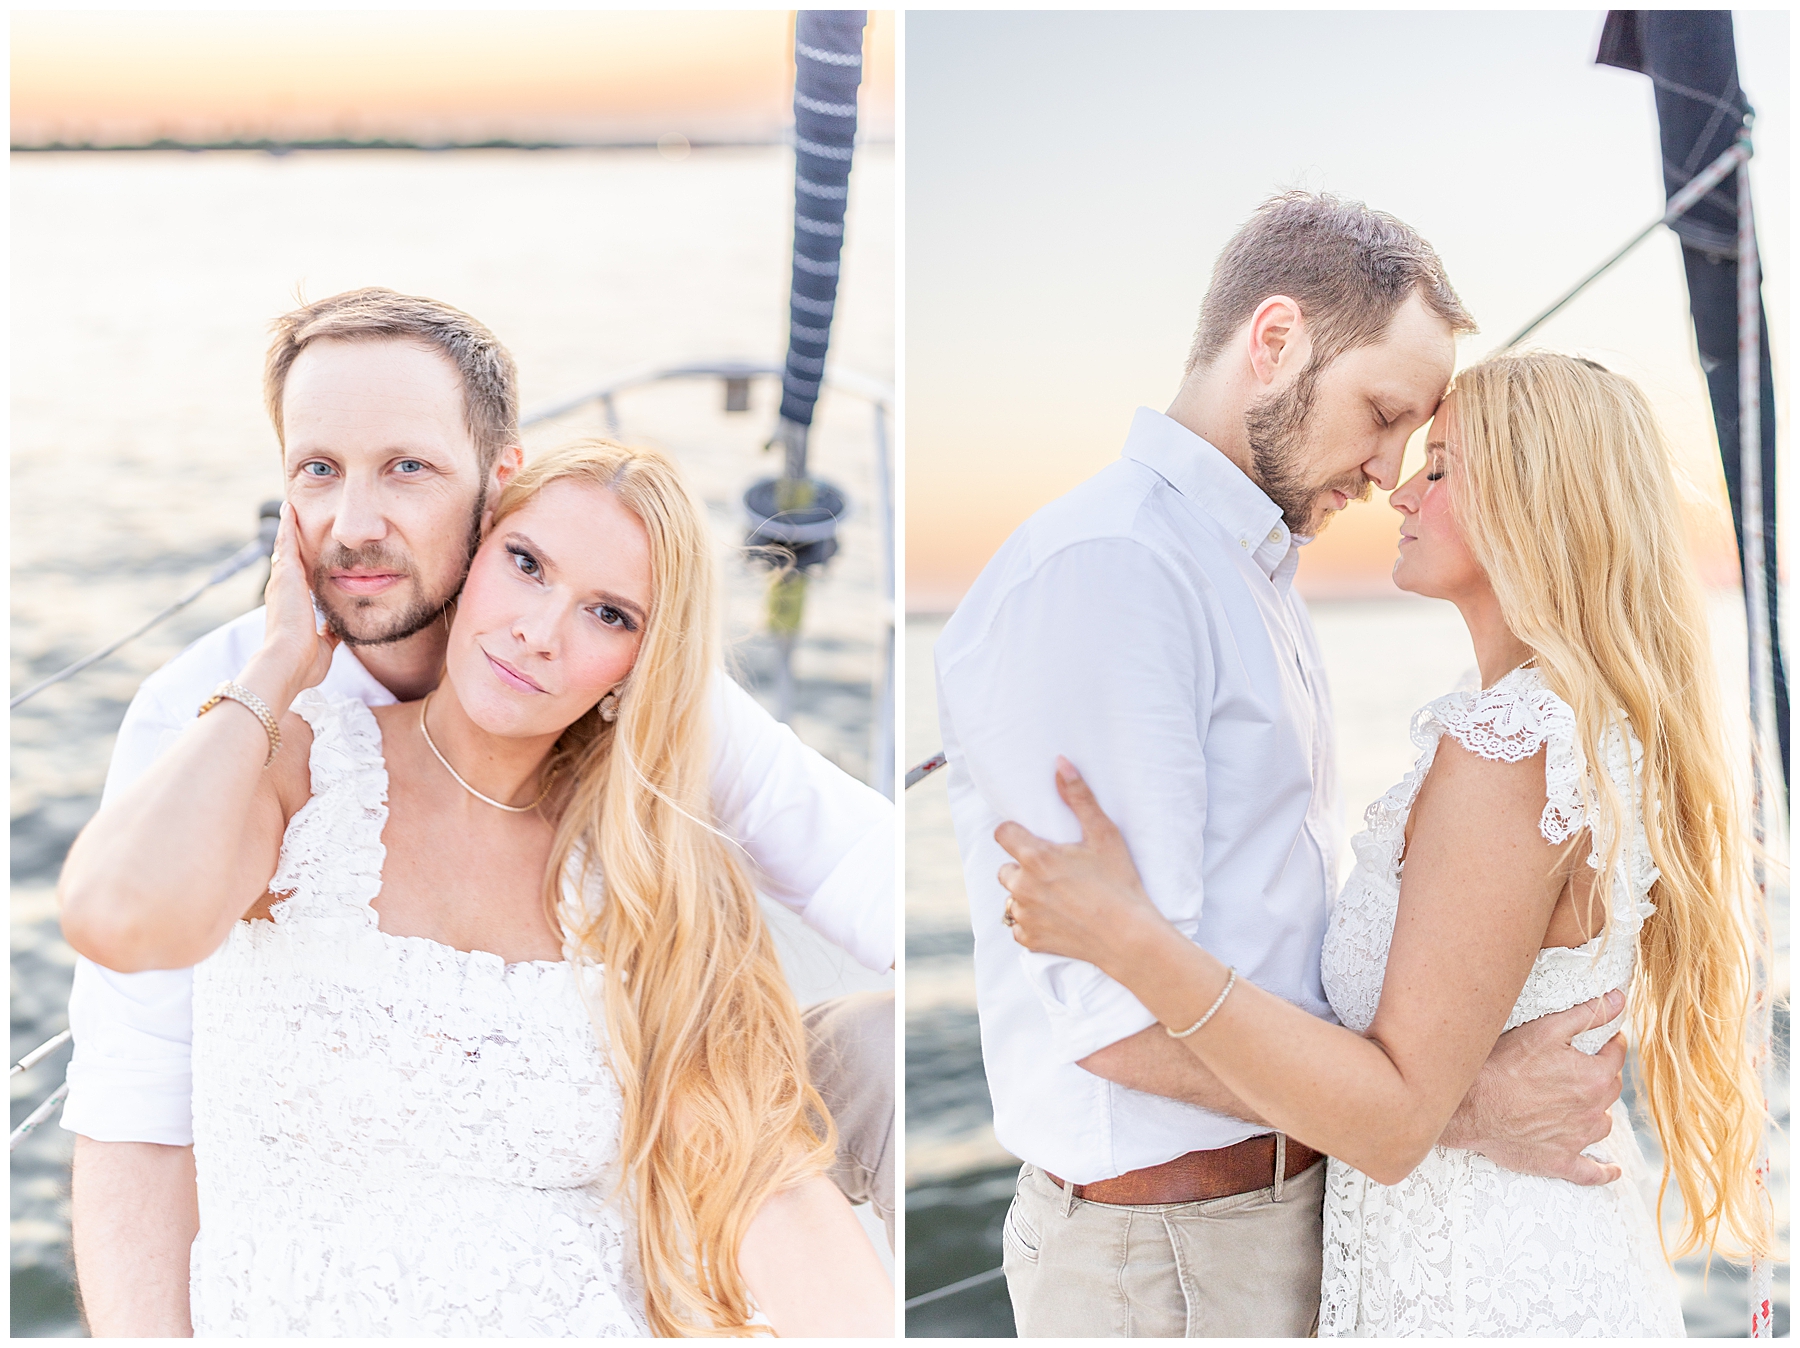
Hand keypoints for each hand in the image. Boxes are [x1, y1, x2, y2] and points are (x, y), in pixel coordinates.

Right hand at [242, 502, 336, 713]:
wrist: (289, 662)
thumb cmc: (303, 663)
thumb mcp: (323, 645)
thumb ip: (329, 634)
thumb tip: (336, 629)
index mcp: (291, 608)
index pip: (297, 582)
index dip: (300, 568)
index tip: (305, 556)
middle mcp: (282, 592)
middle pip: (287, 560)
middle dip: (291, 542)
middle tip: (292, 521)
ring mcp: (282, 582)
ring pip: (284, 548)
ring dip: (288, 529)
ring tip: (289, 509)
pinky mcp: (285, 575)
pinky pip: (285, 543)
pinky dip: (287, 525)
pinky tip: (289, 509)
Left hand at [994, 756, 1166, 969]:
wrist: (1130, 937)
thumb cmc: (1120, 883)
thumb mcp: (1104, 834)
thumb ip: (1078, 797)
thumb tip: (1060, 762)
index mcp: (1035, 857)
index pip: (1002, 833)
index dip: (1016, 833)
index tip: (1034, 839)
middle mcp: (1022, 886)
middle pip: (1006, 867)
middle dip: (1024, 866)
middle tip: (1056, 872)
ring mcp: (1024, 915)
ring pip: (1012, 896)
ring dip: (1026, 894)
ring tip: (1059, 896)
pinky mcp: (1030, 940)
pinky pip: (1018, 925)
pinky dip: (1032, 921)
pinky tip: (1057, 917)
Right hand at [1441, 989, 1626, 1185]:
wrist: (1471, 1107)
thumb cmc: (1503, 1065)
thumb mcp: (1544, 1030)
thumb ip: (1586, 1014)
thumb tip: (1621, 1000)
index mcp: (1594, 1076)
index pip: (1616, 1056)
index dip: (1608, 1044)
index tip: (1601, 1040)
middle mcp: (1593, 1110)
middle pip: (1610, 1089)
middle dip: (1600, 1075)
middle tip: (1577, 1066)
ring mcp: (1578, 1139)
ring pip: (1602, 1123)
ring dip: (1595, 1112)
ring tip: (1575, 1102)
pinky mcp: (1561, 1162)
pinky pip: (1593, 1172)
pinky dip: (1603, 1171)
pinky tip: (1611, 1170)